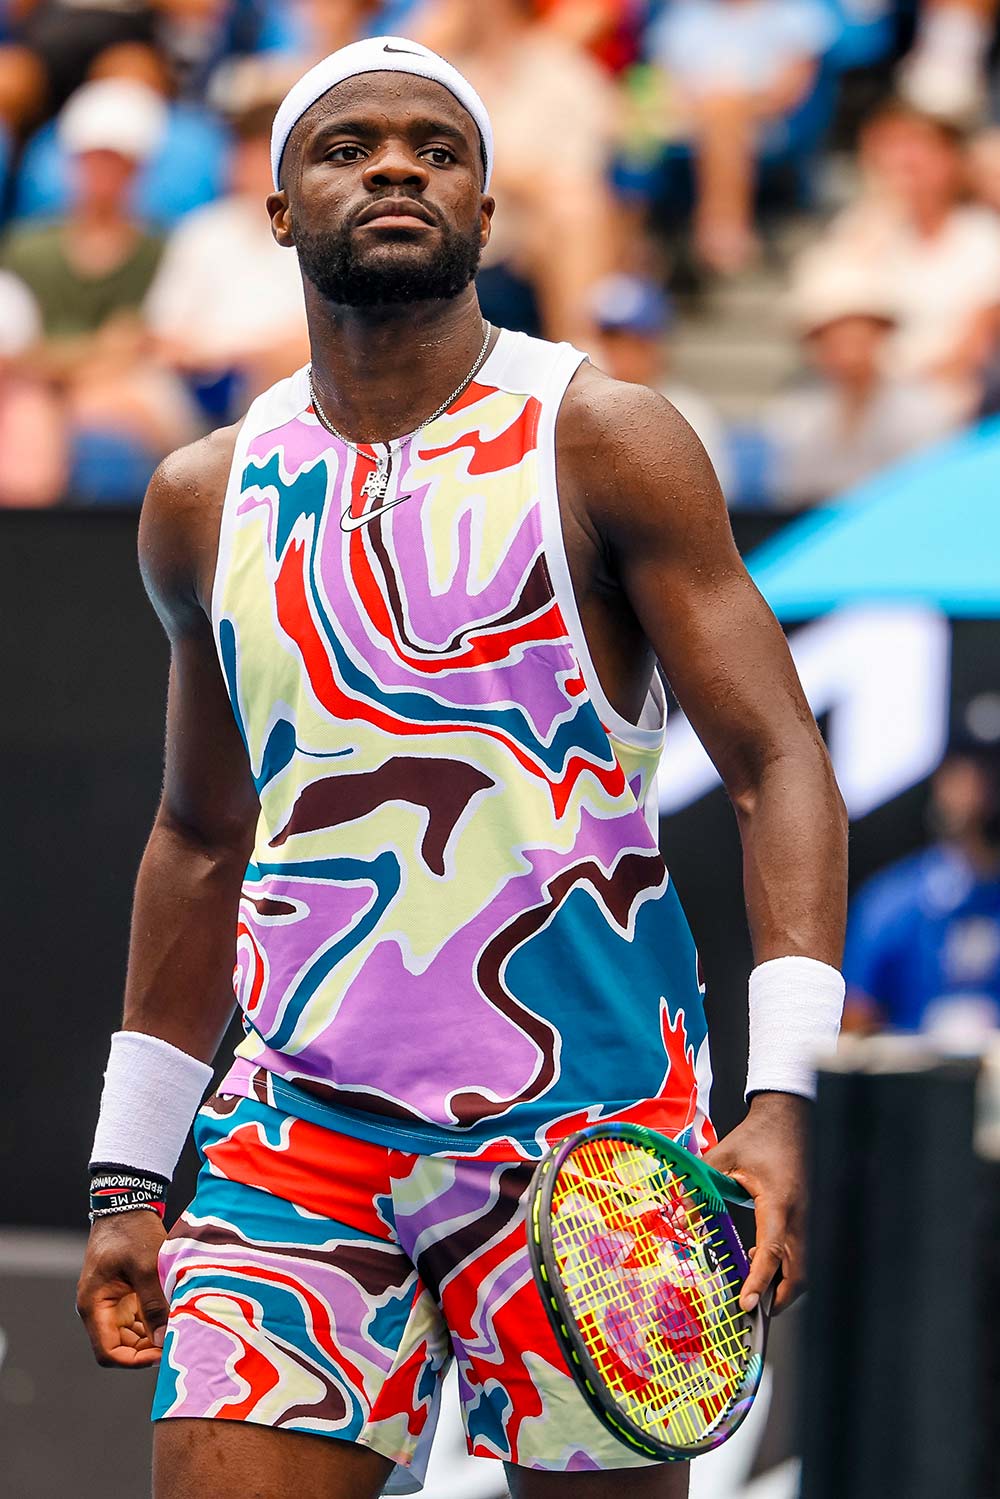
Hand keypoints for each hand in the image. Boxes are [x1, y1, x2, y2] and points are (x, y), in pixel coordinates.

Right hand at [76, 1211, 168, 1367]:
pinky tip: (173, 1315)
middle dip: (146, 1349)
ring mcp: (111, 1301)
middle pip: (120, 1346)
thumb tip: (162, 1340)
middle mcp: (98, 1308)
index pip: (108, 1351)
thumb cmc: (133, 1231)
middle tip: (175, 1340)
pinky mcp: (124, 1293)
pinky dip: (153, 1321)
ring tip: (177, 1328)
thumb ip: (154, 1304)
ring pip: (130, 1335)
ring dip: (151, 1336)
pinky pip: (136, 1319)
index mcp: (94, 1304)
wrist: (128, 1202)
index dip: (133, 1360)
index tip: (160, 1352)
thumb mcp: (146, 1266)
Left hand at [702, 1091, 808, 1314]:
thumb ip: (701, 1187)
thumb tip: (680, 1218)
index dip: (759, 1282)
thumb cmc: (758, 1135)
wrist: (789, 1115)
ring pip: (807, 1265)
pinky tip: (767, 1259)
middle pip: (800, 1271)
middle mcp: (802, 1214)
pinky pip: (807, 1250)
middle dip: (779, 1297)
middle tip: (754, 1309)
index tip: (746, 1304)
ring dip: (786, 1282)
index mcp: (778, 1201)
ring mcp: (812, 1215)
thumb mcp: (722, 1156)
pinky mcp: (814, 1213)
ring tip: (757, 1284)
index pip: (772, 1251)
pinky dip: (791, 1265)